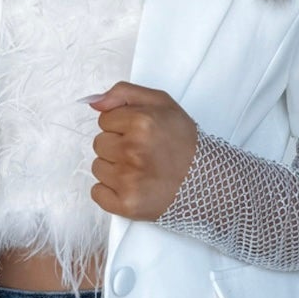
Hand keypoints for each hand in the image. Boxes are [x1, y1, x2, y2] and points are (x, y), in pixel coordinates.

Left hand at [86, 81, 198, 221]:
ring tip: (140, 170)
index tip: (141, 134)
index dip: (122, 126)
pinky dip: (110, 192)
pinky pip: (97, 193)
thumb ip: (123, 93)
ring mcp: (128, 180)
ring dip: (114, 169)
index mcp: (140, 122)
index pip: (104, 120)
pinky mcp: (126, 204)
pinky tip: (132, 186)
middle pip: (99, 144)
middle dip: (117, 146)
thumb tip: (92, 102)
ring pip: (97, 168)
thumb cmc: (183, 142)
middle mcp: (132, 150)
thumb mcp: (161, 103)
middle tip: (142, 153)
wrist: (206, 180)